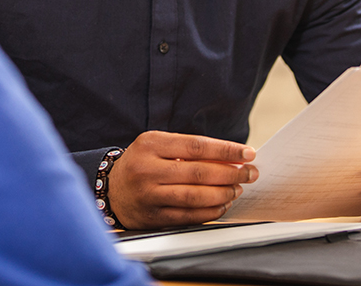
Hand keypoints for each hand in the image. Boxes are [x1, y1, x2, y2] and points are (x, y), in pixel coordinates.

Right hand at [107, 130, 257, 228]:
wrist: (111, 189)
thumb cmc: (142, 163)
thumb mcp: (157, 146)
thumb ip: (188, 150)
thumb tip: (230, 157)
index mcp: (150, 144)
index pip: (196, 146)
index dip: (226, 150)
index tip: (248, 152)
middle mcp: (148, 169)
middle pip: (199, 172)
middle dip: (231, 173)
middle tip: (249, 173)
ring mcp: (150, 195)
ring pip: (196, 196)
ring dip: (223, 193)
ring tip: (237, 189)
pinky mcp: (153, 216)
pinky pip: (189, 216)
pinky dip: (211, 212)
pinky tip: (222, 205)